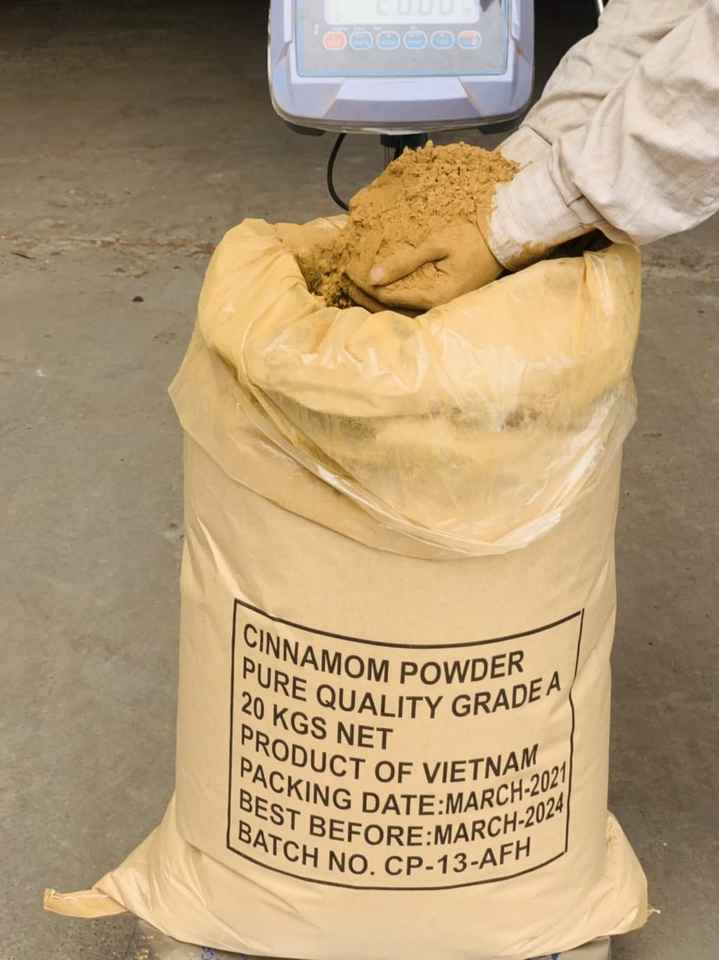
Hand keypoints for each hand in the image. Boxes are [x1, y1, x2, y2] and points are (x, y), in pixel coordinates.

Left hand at [347, 221, 502, 311]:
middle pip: (394, 310)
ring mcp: (443, 308)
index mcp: (435, 297)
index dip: (367, 288)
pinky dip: (396, 299)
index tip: (348, 276)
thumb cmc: (471, 239)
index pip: (391, 297)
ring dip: (380, 302)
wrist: (504, 241)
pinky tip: (383, 291)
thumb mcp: (436, 244)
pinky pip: (414, 305)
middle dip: (369, 299)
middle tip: (346, 286)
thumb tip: (373, 276)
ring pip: (403, 311)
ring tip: (358, 290)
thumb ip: (404, 261)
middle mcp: (438, 309)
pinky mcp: (445, 302)